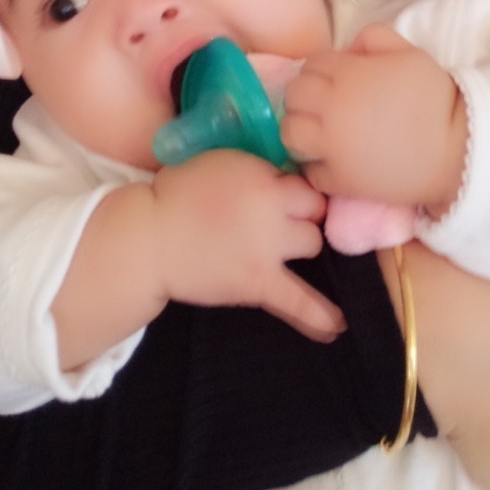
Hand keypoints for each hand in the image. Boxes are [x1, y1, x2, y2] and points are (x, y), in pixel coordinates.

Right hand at [153, 151, 344, 341]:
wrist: (150, 238)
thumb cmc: (176, 195)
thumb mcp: (221, 163)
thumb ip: (257, 172)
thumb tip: (284, 181)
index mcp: (261, 176)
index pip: (301, 182)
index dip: (293, 192)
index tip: (283, 198)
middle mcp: (272, 208)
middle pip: (314, 210)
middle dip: (302, 215)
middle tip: (278, 223)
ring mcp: (268, 247)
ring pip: (312, 243)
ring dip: (301, 246)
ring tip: (286, 252)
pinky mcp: (258, 282)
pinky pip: (299, 301)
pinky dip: (319, 315)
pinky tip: (339, 326)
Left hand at [281, 23, 466, 211]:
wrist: (454, 152)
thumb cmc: (434, 99)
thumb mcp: (411, 54)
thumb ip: (375, 38)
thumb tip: (349, 48)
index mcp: (348, 76)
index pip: (311, 66)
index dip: (322, 70)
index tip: (337, 80)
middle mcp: (332, 110)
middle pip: (293, 97)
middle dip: (306, 96)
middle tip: (325, 104)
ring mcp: (332, 148)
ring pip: (290, 134)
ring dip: (301, 129)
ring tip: (319, 132)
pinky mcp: (339, 180)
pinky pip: (310, 171)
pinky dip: (317, 165)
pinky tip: (334, 160)